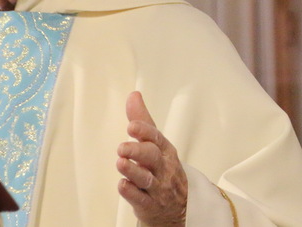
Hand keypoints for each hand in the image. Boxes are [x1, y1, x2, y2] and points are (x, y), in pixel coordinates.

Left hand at [117, 91, 187, 225]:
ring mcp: (157, 187)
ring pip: (146, 178)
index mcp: (165, 150)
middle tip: (122, 147)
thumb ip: (142, 120)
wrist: (180, 206)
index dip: (144, 131)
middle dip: (138, 151)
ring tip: (121, 163)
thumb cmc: (164, 170)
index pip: (156, 138)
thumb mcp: (157, 144)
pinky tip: (123, 185)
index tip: (131, 126)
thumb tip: (134, 96)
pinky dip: (131, 193)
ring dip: (133, 171)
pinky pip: (140, 199)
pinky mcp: (149, 204)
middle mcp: (162, 168)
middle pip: (152, 157)